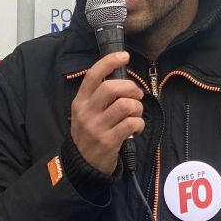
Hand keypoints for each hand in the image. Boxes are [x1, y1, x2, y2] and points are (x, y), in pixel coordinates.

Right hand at [70, 52, 144, 174]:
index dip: (110, 61)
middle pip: (111, 88)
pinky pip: (132, 124)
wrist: (82, 164)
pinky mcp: (108, 141)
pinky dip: (139, 124)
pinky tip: (135, 128)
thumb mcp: (85, 112)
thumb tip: (122, 78)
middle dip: (130, 87)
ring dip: (137, 107)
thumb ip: (98, 96)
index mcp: (80, 101)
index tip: (124, 56)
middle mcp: (87, 112)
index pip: (94, 75)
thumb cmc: (89, 133)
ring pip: (125, 105)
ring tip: (135, 114)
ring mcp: (97, 127)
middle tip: (135, 95)